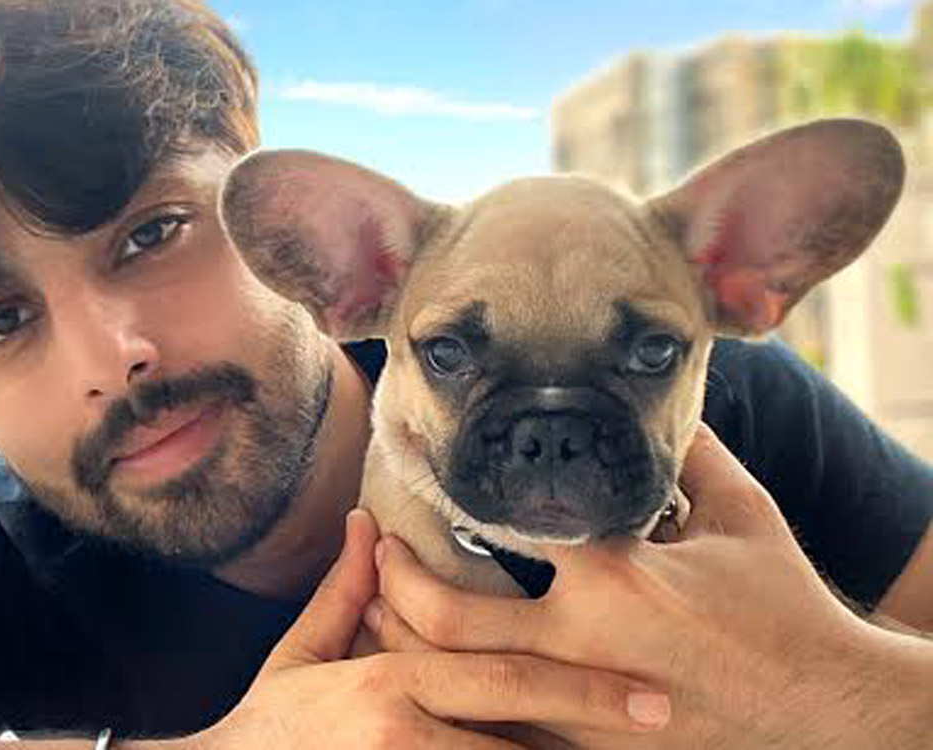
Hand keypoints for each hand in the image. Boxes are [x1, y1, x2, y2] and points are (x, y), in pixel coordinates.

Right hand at [197, 509, 672, 749]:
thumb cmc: (268, 728)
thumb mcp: (300, 655)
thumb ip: (342, 592)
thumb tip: (365, 524)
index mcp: (389, 685)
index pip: (502, 677)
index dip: (578, 682)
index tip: (642, 681)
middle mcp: (405, 733)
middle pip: (520, 727)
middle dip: (592, 717)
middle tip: (663, 717)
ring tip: (632, 749)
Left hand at [370, 423, 932, 748]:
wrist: (828, 712)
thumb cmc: (786, 613)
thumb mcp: (745, 519)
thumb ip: (696, 458)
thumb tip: (672, 413)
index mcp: (614, 577)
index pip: (509, 525)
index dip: (454, 493)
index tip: (423, 469)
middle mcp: (582, 645)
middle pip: (447, 617)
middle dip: (393, 584)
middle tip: (377, 554)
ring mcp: (579, 709)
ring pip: (456, 684)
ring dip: (406, 648)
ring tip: (377, 612)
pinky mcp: (589, 749)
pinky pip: (496, 729)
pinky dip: (457, 701)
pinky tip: (436, 679)